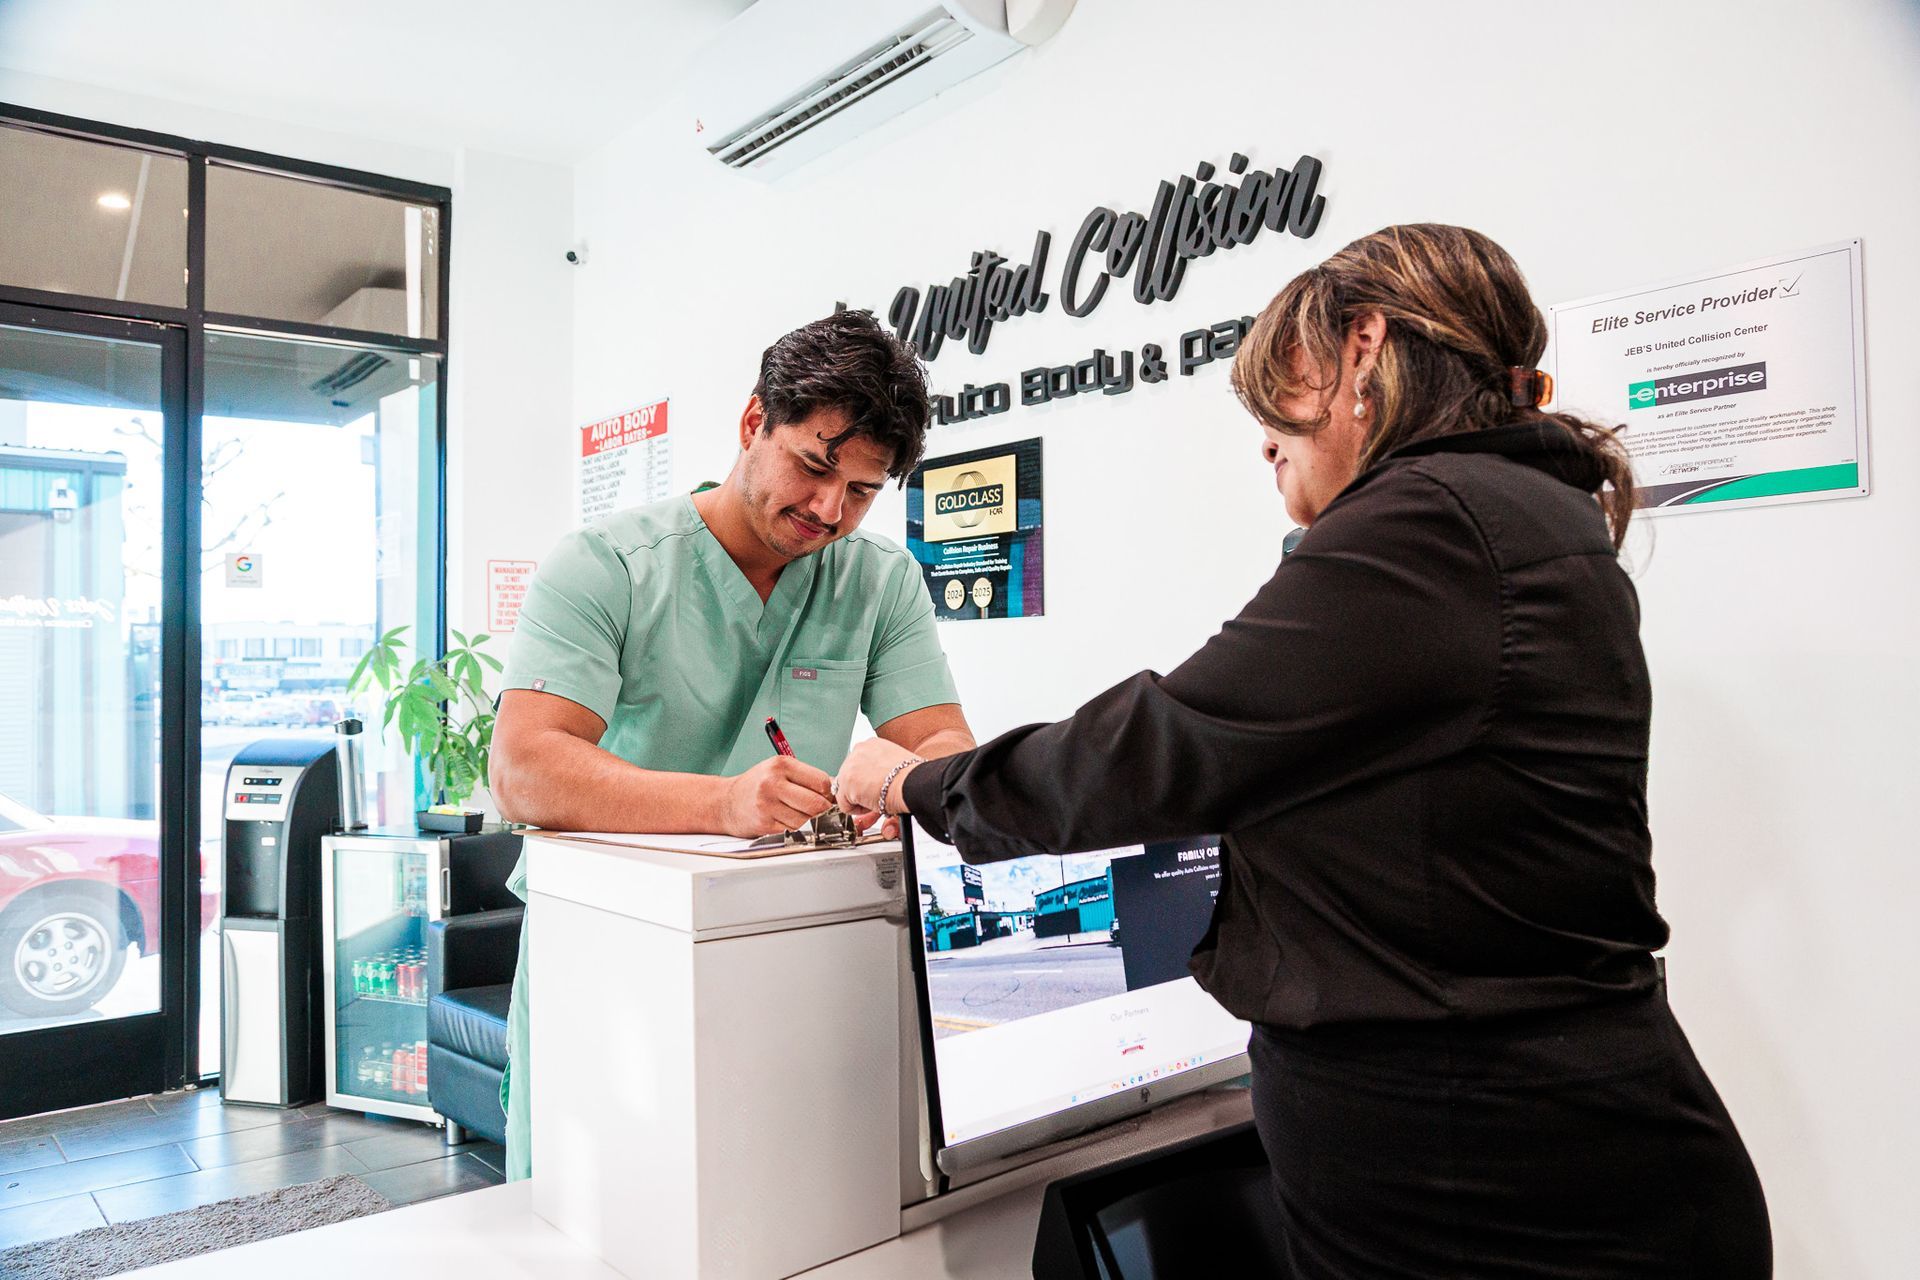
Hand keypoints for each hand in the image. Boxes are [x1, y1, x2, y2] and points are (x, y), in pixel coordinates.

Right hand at [718, 755, 834, 836]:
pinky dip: (797, 829)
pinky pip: (793, 830)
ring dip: (809, 821)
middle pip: (816, 803)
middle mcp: (773, 783)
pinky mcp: (764, 824)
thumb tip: (835, 790)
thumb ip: (805, 777)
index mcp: (781, 765)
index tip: (827, 796)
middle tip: (821, 810)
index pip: (821, 781)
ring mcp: (767, 805)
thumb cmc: (756, 785)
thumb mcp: (778, 770)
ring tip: (801, 815)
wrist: (725, 802)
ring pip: (806, 820)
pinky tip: (789, 821)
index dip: (829, 792)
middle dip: (823, 810)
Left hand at [835, 738, 920, 820]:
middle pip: (851, 777)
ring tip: (878, 800)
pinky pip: (845, 804)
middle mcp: (859, 750)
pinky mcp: (846, 782)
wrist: (914, 783)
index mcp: (873, 745)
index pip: (861, 766)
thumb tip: (874, 787)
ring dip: (861, 799)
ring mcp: (850, 766)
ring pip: (847, 790)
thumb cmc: (914, 778)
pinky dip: (858, 810)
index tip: (877, 789)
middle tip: (876, 798)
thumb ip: (882, 773)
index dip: (868, 782)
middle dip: (861, 791)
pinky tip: (873, 804)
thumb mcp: (897, 769)